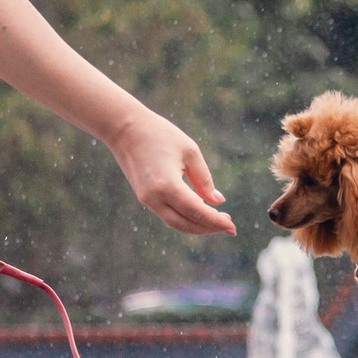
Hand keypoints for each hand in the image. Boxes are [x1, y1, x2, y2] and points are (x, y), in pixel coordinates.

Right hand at [108, 111, 235, 236]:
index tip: (233, 228)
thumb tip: (217, 201)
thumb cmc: (159, 134)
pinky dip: (186, 218)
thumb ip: (204, 179)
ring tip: (219, 220)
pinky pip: (168, 215)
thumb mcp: (189, 151)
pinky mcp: (144, 197)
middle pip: (186, 224)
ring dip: (197, 226)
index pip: (196, 212)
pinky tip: (201, 212)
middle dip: (209, 228)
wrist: (124, 129)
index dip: (216, 222)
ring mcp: (146, 200)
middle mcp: (154, 198)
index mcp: (167, 185)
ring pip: (176, 223)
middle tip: (230, 226)